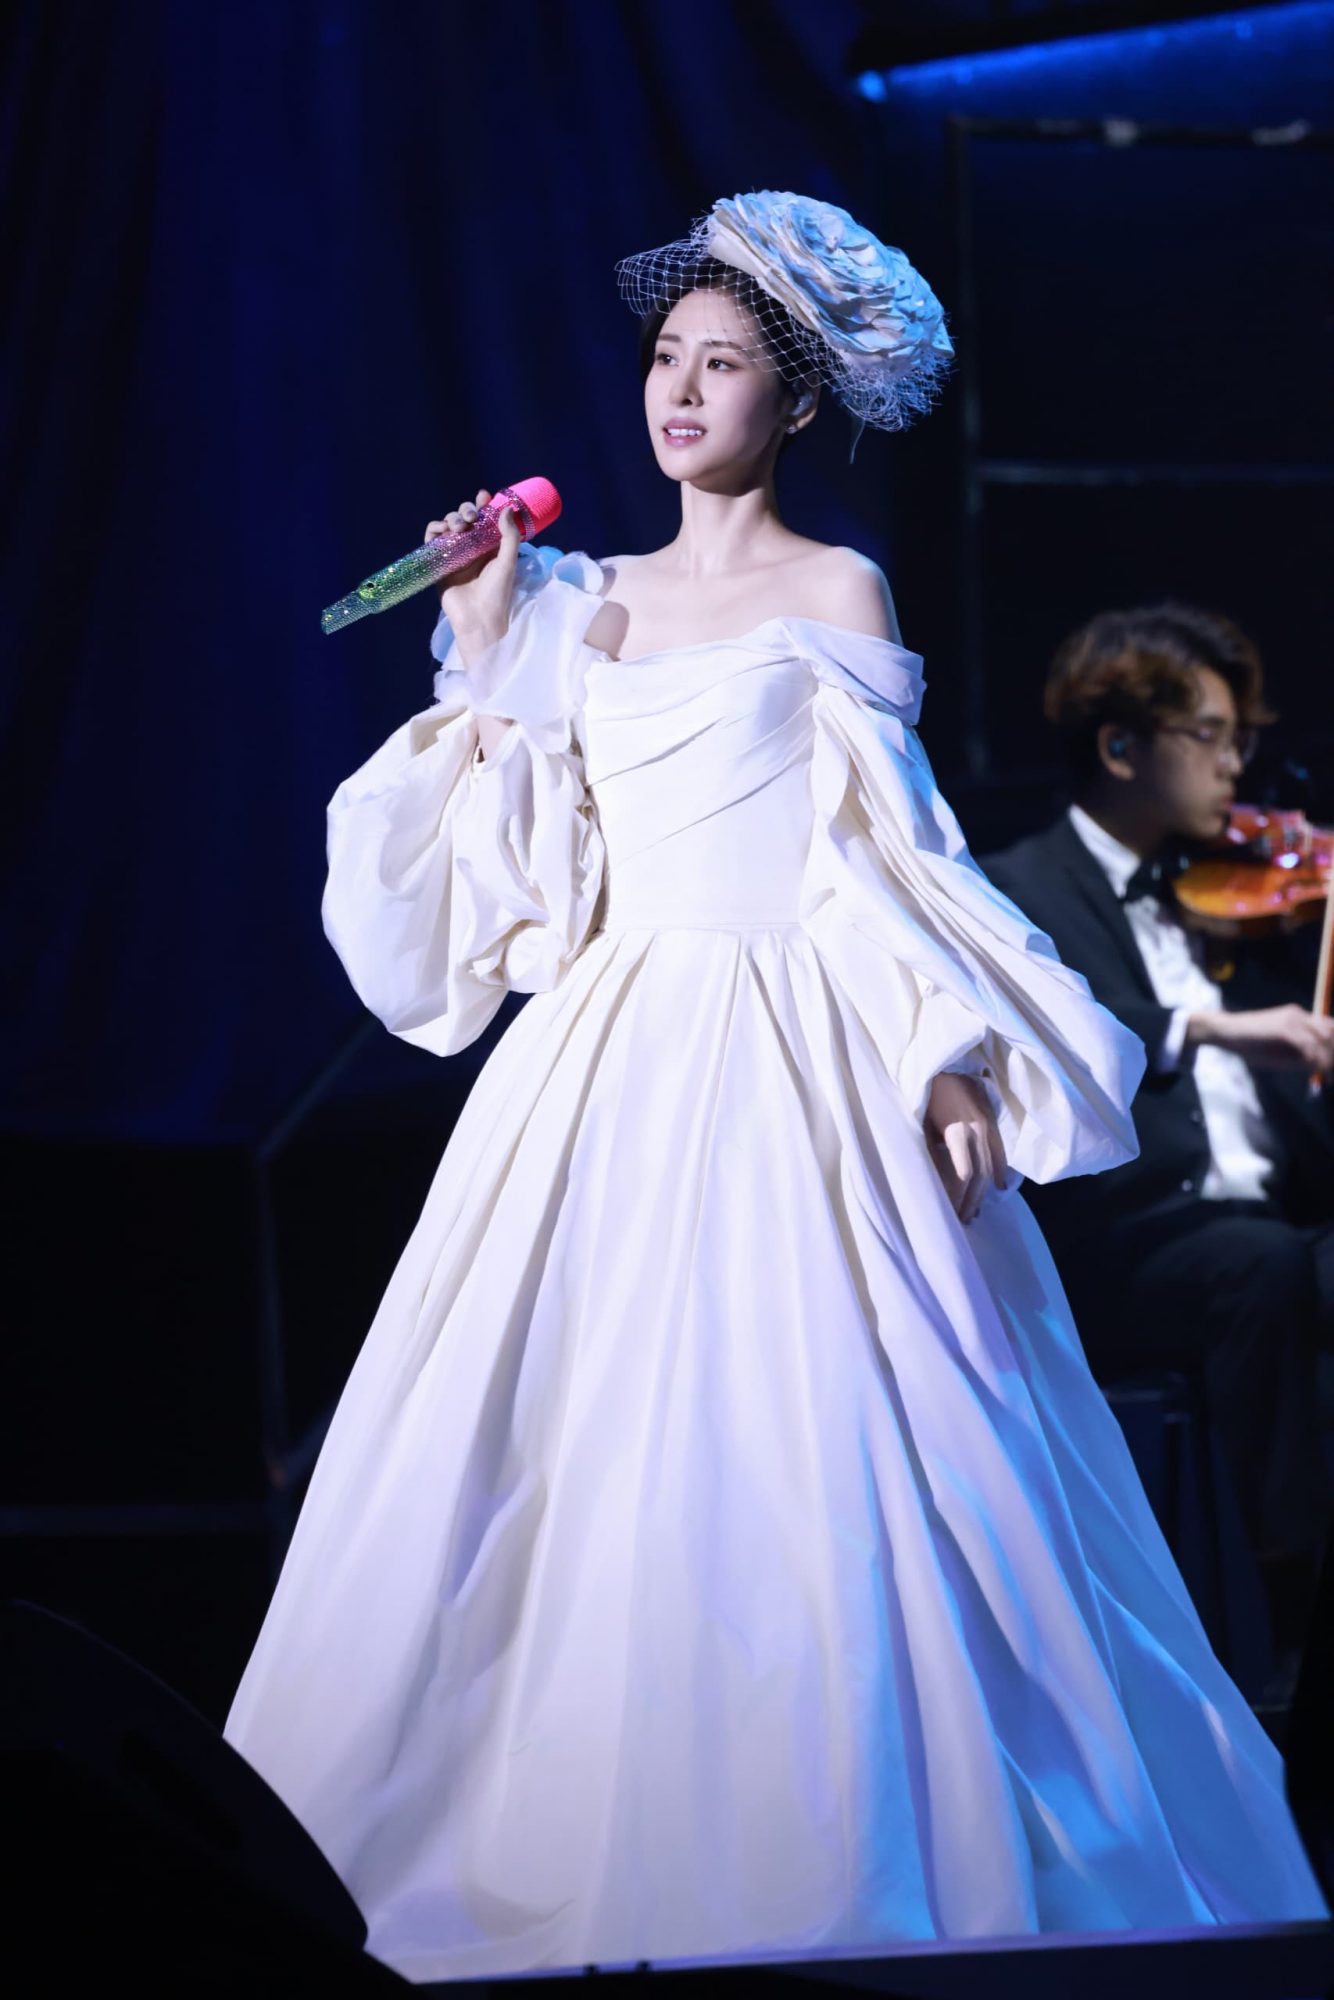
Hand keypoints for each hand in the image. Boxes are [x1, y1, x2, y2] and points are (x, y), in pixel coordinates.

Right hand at [422, 487, 520, 665]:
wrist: (478, 618)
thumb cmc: (497, 592)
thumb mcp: (508, 562)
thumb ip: (509, 535)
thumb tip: (506, 508)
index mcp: (490, 546)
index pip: (485, 519)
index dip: (483, 504)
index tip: (483, 496)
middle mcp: (472, 548)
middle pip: (465, 518)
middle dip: (466, 511)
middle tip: (470, 518)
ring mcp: (454, 554)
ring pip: (448, 526)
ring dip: (451, 518)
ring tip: (457, 527)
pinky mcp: (439, 562)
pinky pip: (432, 540)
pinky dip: (434, 530)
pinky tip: (441, 530)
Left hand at [924, 1071, 1007, 1223]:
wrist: (946, 1065)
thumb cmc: (927, 1095)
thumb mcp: (922, 1123)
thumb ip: (928, 1149)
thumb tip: (930, 1179)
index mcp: (958, 1133)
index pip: (963, 1175)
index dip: (958, 1196)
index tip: (950, 1212)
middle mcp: (977, 1132)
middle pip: (979, 1177)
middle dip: (970, 1201)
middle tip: (963, 1220)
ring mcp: (988, 1128)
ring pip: (990, 1168)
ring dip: (983, 1192)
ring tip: (975, 1210)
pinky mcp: (993, 1123)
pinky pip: (1000, 1152)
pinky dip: (1000, 1171)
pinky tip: (999, 1188)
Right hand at [1192, 1003, 1333, 1074]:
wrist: (1227, 1031)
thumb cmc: (1249, 1043)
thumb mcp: (1278, 1052)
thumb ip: (1299, 1058)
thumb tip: (1320, 1067)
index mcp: (1298, 1017)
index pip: (1328, 1027)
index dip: (1332, 1045)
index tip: (1330, 1064)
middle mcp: (1299, 1015)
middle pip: (1330, 1032)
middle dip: (1332, 1052)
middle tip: (1331, 1073)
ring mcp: (1292, 1020)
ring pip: (1321, 1039)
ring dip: (1326, 1058)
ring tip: (1326, 1072)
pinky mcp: (1284, 1028)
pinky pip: (1307, 1045)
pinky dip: (1313, 1059)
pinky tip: (1314, 1068)